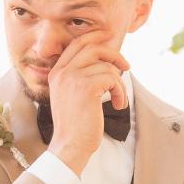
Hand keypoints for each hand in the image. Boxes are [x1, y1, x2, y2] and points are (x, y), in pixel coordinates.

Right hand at [46, 30, 130, 173]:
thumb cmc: (75, 126)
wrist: (69, 145)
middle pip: (92, 47)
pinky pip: (113, 79)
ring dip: (119, 84)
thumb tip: (106, 64)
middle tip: (127, 66)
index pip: (76, 44)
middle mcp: (62, 72)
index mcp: (57, 72)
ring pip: (107, 67)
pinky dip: (120, 92)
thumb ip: (81, 78)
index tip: (110, 39)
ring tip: (118, 100)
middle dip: (114, 54)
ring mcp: (73, 78)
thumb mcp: (72, 97)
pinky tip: (118, 105)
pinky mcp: (87, 87)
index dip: (95, 37)